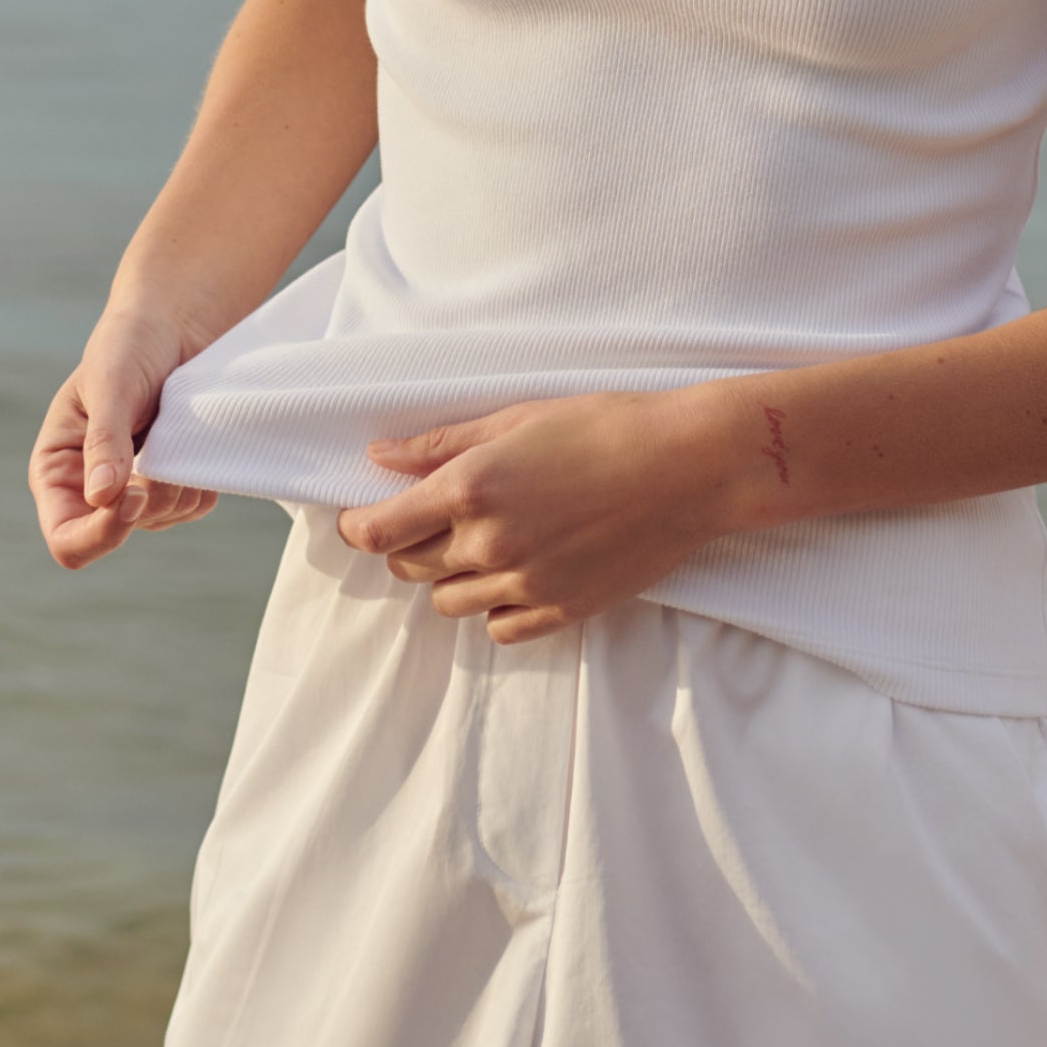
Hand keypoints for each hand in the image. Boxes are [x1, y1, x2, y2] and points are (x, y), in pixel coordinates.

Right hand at [30, 306, 219, 571]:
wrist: (173, 324)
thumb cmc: (127, 344)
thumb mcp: (110, 385)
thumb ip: (104, 441)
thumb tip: (101, 498)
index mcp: (58, 471)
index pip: (66, 539)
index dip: (100, 533)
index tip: (136, 494)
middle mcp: (90, 488)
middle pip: (117, 536)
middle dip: (149, 501)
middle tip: (165, 448)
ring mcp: (133, 489)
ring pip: (160, 521)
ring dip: (177, 485)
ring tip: (174, 431)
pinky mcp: (171, 481)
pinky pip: (192, 506)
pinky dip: (199, 480)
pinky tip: (191, 440)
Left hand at [337, 388, 738, 640]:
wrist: (689, 466)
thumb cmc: (605, 426)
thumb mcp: (516, 418)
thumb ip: (442, 444)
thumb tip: (380, 457)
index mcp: (471, 489)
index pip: (378, 531)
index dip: (358, 527)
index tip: (361, 519)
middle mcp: (489, 543)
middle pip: (408, 567)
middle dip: (407, 545)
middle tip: (432, 518)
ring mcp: (526, 583)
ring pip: (449, 603)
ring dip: (450, 577)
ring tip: (483, 543)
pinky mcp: (562, 610)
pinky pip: (500, 629)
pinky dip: (495, 608)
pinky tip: (516, 574)